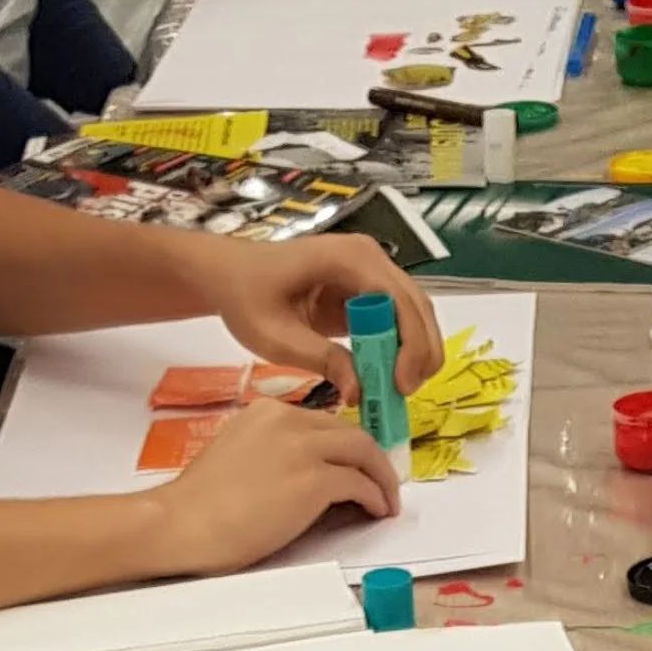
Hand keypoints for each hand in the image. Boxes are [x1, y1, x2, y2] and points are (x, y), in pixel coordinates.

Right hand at [140, 395, 400, 575]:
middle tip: (381, 481)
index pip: (320, 422)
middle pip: (348, 431)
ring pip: (362, 450)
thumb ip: (271, 454)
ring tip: (386, 499)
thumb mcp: (237, 457)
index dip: (342, 447)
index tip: (354, 465)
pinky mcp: (312, 481)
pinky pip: (359, 483)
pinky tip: (376, 511)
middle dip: (371, 458)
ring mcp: (301, 448)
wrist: (179, 524)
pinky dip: (374, 497)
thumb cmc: (198, 505)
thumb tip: (306, 479)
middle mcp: (286, 420)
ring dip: (381, 476)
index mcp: (266, 411)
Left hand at [198, 235, 442, 399]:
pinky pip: (397, 316)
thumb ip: (321, 359)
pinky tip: (391, 376)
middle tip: (405, 393)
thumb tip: (360, 391)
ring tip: (401, 389)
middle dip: (419, 351)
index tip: (400, 384)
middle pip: (415, 304)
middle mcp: (367, 256)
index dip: (409, 343)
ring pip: (413, 310)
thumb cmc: (247, 298)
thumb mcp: (276, 337)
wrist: (232, 276)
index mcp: (346, 258)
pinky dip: (401, 346)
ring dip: (416, 350)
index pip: (396, 299)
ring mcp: (370, 269)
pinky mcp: (367, 287)